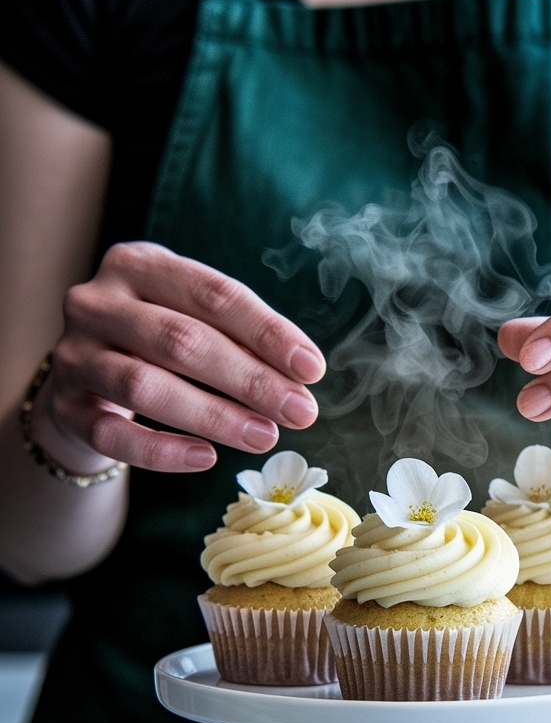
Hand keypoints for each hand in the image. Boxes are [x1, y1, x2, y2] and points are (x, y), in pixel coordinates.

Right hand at [33, 242, 323, 472]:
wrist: (84, 382)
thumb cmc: (155, 345)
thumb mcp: (191, 320)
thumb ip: (239, 338)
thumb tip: (301, 376)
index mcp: (137, 264)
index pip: (213, 294)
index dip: (267, 332)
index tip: (312, 369)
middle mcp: (97, 302)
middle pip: (181, 339)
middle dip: (249, 379)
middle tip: (300, 411)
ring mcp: (74, 355)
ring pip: (146, 386)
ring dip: (214, 415)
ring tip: (264, 437)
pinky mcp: (66, 407)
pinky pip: (115, 436)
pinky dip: (163, 450)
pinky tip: (206, 458)